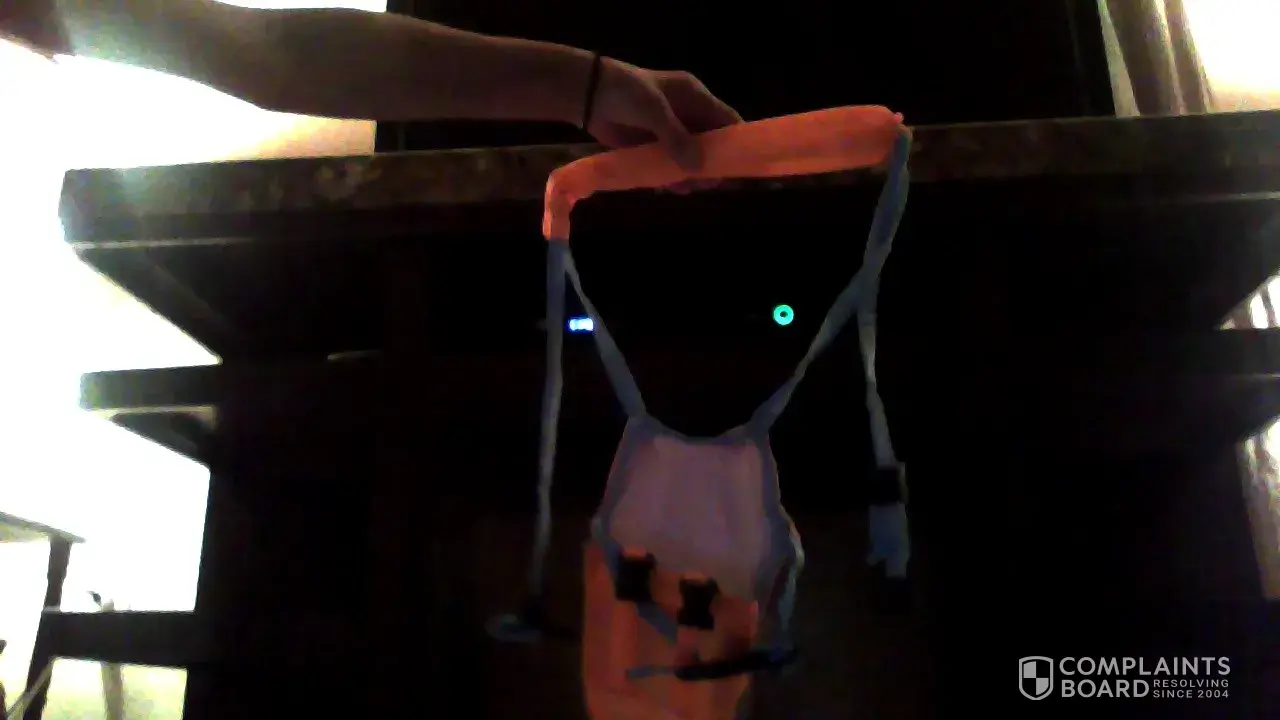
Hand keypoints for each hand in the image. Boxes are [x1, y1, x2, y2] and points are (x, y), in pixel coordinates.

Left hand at [587, 58, 742, 190]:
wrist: (588, 95)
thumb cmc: (627, 93)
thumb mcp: (656, 112)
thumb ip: (678, 139)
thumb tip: (699, 168)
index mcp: (694, 97)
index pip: (725, 119)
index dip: (734, 140)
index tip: (740, 164)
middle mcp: (685, 114)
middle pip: (708, 142)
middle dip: (712, 162)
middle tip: (713, 183)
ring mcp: (667, 131)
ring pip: (688, 156)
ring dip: (691, 173)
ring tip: (693, 189)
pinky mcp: (649, 145)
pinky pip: (667, 163)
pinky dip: (671, 175)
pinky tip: (673, 189)